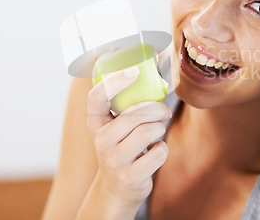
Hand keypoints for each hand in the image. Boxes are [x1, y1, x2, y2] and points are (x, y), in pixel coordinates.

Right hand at [87, 65, 171, 206]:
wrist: (117, 190)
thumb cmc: (122, 149)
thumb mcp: (115, 129)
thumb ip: (127, 107)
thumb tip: (156, 68)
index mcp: (96, 124)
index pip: (97, 96)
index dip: (115, 81)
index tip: (134, 71)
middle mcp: (101, 141)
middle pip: (135, 114)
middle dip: (157, 109)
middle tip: (163, 112)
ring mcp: (115, 160)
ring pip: (148, 130)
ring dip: (160, 128)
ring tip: (156, 133)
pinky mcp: (131, 176)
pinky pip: (159, 151)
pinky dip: (162, 149)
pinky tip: (154, 152)